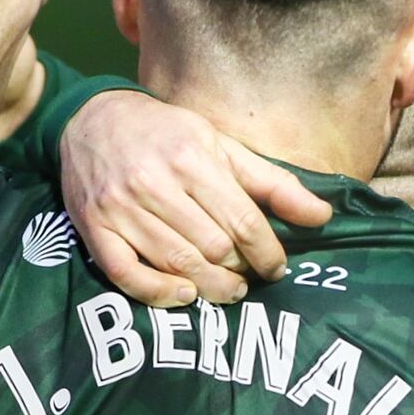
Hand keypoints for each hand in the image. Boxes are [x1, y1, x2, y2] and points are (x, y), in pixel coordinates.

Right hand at [61, 90, 332, 306]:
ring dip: (210, 287)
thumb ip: (272, 183)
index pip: (242, 221)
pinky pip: (127, 274)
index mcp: (191, 157)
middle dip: (240, 270)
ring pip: (176, 263)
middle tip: (248, 277)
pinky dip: (157, 293)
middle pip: (213, 247)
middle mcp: (154, 183)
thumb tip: (323, 216)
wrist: (91, 119)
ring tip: (229, 290)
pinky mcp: (94, 228)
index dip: (267, 252)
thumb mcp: (221, 146)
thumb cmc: (167, 134)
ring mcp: (120, 208)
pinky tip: (184, 295)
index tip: (277, 267)